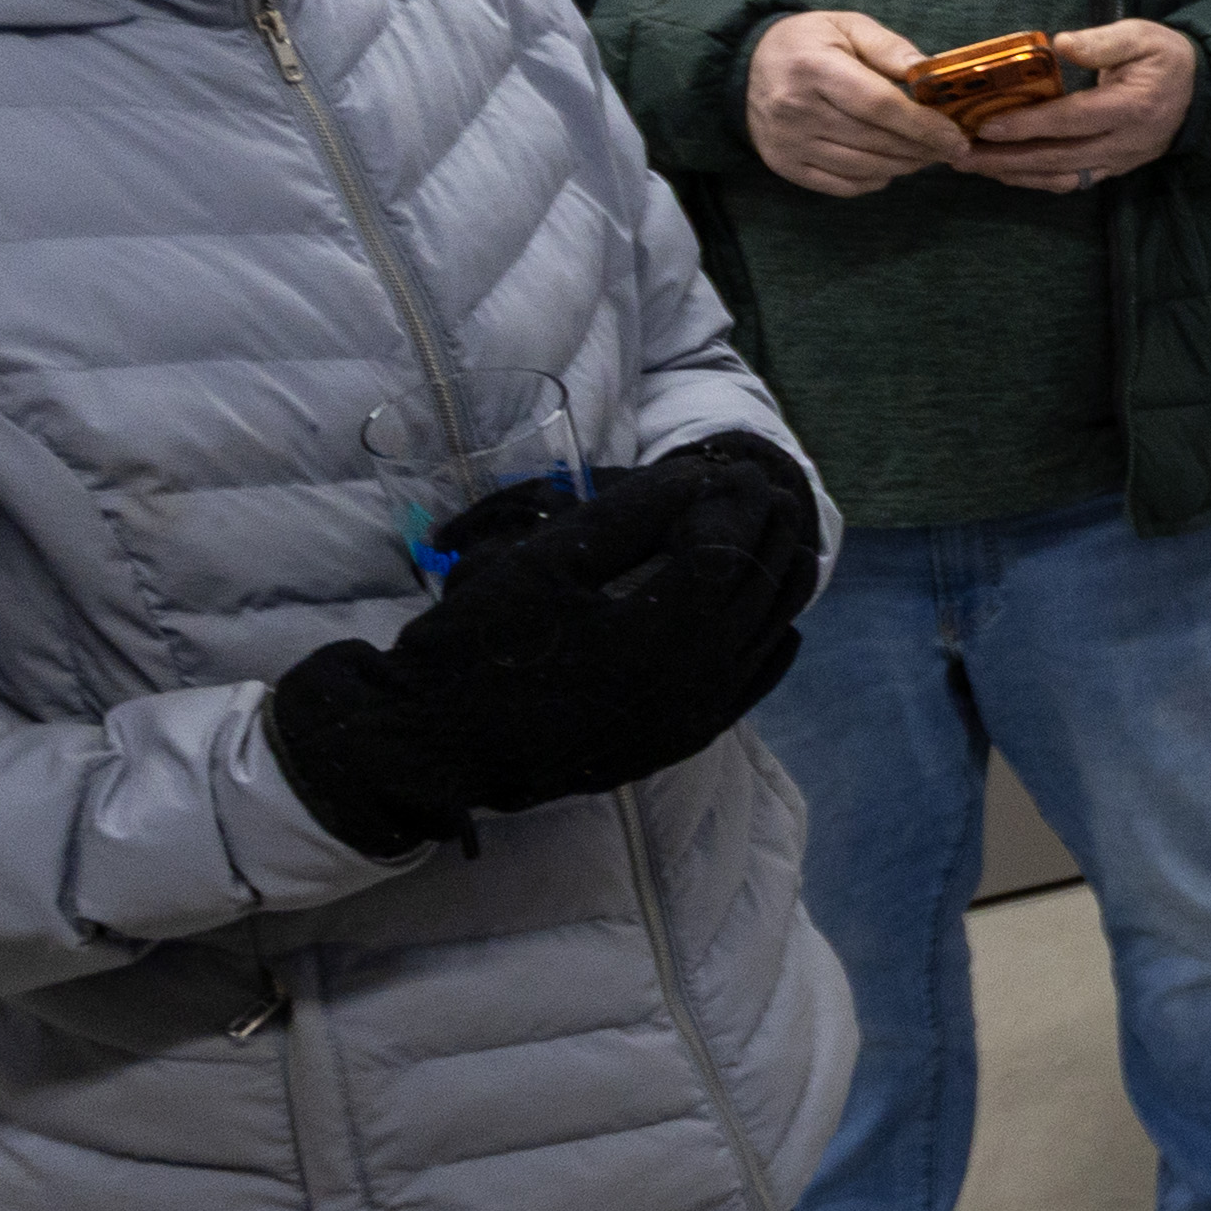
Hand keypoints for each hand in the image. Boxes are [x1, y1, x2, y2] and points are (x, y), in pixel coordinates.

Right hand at [273, 439, 823, 853]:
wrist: (433, 744)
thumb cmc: (478, 643)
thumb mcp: (546, 561)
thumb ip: (630, 515)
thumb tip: (696, 476)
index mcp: (660, 633)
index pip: (729, 550)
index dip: (739, 501)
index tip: (737, 466)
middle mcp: (695, 681)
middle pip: (760, 589)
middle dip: (766, 530)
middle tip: (762, 486)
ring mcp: (691, 718)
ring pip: (769, 635)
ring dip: (776, 580)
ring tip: (769, 534)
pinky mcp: (679, 740)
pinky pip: (751, 686)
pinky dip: (770, 642)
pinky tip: (777, 620)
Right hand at [748, 10, 974, 197]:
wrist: (745, 67)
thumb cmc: (807, 43)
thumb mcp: (846, 26)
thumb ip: (889, 47)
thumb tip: (929, 71)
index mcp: (814, 68)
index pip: (879, 105)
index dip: (923, 125)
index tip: (956, 136)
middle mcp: (796, 110)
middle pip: (876, 141)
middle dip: (922, 148)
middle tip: (951, 147)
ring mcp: (788, 143)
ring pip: (864, 167)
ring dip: (904, 166)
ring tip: (927, 154)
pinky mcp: (785, 166)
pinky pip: (843, 185)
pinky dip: (875, 179)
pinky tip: (891, 164)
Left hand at [965, 18, 1199, 194]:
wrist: (1201, 92)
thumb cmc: (1166, 58)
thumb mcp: (1141, 36)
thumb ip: (1102, 42)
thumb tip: (1059, 45)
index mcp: (1131, 107)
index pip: (1072, 119)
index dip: (1028, 124)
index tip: (986, 123)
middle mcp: (1123, 142)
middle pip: (1057, 157)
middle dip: (1005, 158)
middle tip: (960, 154)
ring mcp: (1118, 161)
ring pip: (1060, 177)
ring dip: (1014, 174)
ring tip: (972, 165)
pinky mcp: (1113, 169)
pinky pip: (1071, 182)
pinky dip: (1035, 180)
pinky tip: (1005, 172)